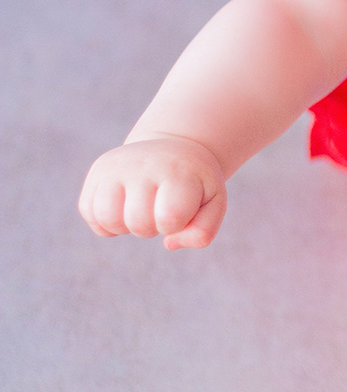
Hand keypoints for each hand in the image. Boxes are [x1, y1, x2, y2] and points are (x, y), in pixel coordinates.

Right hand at [78, 135, 227, 249]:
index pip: (169, 218)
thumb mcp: (213, 203)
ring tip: (139, 211)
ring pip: (106, 218)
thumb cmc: (194, 183)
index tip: (180, 210)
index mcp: (178, 171)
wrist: (174, 147)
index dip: (174, 225)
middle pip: (138, 223)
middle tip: (159, 209)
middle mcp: (144, 164)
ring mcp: (117, 165)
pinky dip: (105, 220)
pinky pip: (88, 211)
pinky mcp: (97, 170)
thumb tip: (169, 243)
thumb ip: (202, 232)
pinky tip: (122, 208)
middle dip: (151, 227)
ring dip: (124, 226)